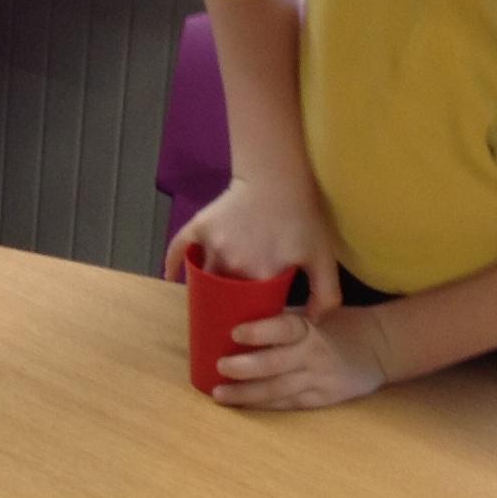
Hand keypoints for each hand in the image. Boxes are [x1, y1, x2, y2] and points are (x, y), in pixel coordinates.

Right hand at [163, 175, 344, 312]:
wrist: (277, 176)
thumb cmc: (303, 215)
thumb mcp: (323, 255)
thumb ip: (326, 293)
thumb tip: (315, 321)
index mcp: (260, 276)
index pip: (250, 308)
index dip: (251, 314)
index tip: (253, 316)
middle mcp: (232, 265)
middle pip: (223, 294)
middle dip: (225, 303)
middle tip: (231, 306)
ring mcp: (213, 246)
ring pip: (204, 275)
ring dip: (206, 285)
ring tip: (210, 293)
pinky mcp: (200, 228)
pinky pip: (180, 249)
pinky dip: (172, 263)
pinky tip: (170, 276)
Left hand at [209, 305, 389, 410]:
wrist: (380, 347)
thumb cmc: (338, 324)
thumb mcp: (314, 313)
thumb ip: (282, 320)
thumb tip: (235, 317)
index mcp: (311, 328)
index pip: (285, 328)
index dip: (260, 331)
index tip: (235, 332)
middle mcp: (314, 355)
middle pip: (276, 365)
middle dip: (245, 368)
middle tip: (219, 367)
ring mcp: (318, 380)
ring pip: (278, 390)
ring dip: (247, 394)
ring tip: (220, 394)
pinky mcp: (322, 399)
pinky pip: (288, 404)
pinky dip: (263, 405)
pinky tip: (241, 405)